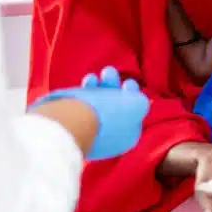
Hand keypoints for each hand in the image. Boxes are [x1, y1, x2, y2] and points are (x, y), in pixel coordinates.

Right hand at [33, 66, 148, 159]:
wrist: (72, 124)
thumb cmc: (107, 114)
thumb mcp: (136, 105)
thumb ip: (140, 101)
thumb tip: (137, 100)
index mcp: (126, 138)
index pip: (133, 113)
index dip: (132, 94)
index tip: (127, 82)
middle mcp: (109, 138)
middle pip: (115, 106)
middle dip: (113, 85)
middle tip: (108, 72)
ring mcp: (90, 133)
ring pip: (98, 103)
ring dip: (98, 85)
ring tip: (93, 77)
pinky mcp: (72, 126)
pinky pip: (82, 106)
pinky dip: (85, 92)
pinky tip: (85, 83)